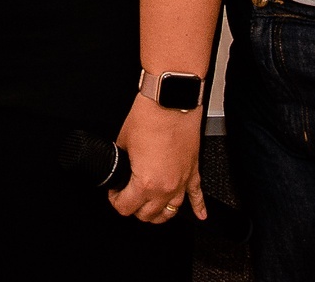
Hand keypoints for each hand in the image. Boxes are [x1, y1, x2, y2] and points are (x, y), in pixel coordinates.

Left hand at [107, 93, 205, 223]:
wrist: (170, 99)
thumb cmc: (150, 116)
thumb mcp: (123, 141)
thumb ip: (121, 160)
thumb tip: (119, 165)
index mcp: (146, 182)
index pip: (126, 207)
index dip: (115, 200)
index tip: (114, 193)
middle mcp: (166, 186)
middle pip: (149, 214)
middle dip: (135, 208)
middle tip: (128, 197)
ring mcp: (182, 180)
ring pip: (171, 211)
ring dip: (160, 213)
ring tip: (151, 209)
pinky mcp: (193, 170)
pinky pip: (197, 196)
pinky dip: (198, 207)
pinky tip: (200, 215)